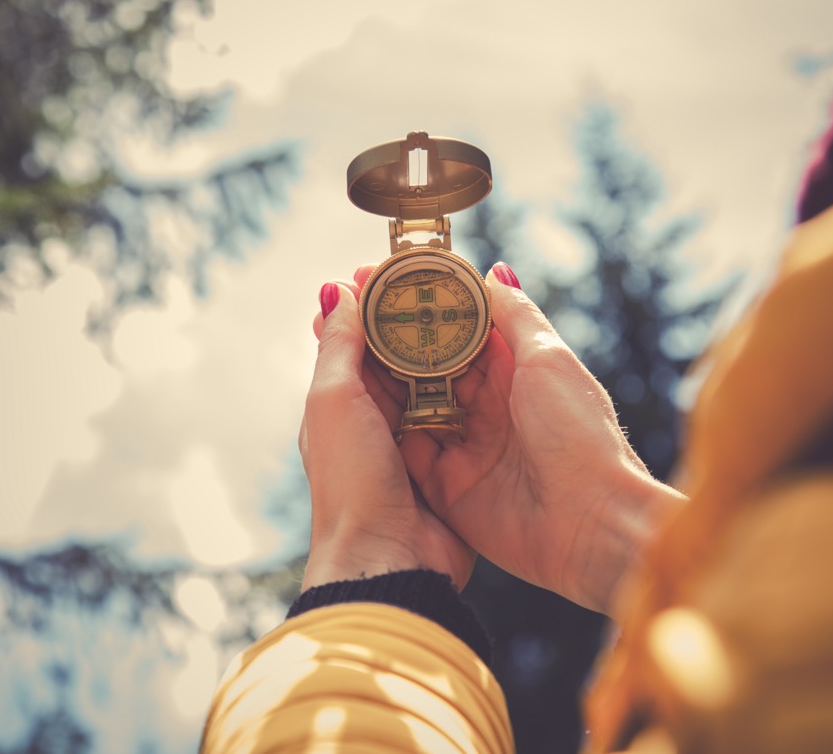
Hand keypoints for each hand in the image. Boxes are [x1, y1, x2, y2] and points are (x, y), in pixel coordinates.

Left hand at [299, 281, 474, 591]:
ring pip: (438, 383)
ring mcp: (416, 443)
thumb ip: (339, 346)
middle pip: (403, 358)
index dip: (377, 304)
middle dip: (423, 323)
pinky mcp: (452, 465)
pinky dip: (478, 390)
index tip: (402, 269)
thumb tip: (335, 291)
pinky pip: (467, 416)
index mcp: (342, 404)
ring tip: (478, 313)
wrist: (390, 562)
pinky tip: (498, 365)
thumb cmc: (352, 487)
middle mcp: (377, 421)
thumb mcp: (334, 403)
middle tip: (451, 284)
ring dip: (455, 353)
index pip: (359, 338)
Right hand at [326, 264, 684, 614]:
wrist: (593, 524)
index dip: (421, 306)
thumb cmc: (582, 436)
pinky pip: (407, 456)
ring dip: (378, 382)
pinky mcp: (449, 489)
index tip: (382, 280)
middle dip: (388, 341)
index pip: (458, 330)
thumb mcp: (548, 360)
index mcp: (514, 373)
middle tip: (346, 308)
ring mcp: (466, 448)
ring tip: (338, 347)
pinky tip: (352, 407)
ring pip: (410, 407)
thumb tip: (494, 269)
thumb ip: (514, 315)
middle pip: (427, 368)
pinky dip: (381, 433)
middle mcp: (487, 409)